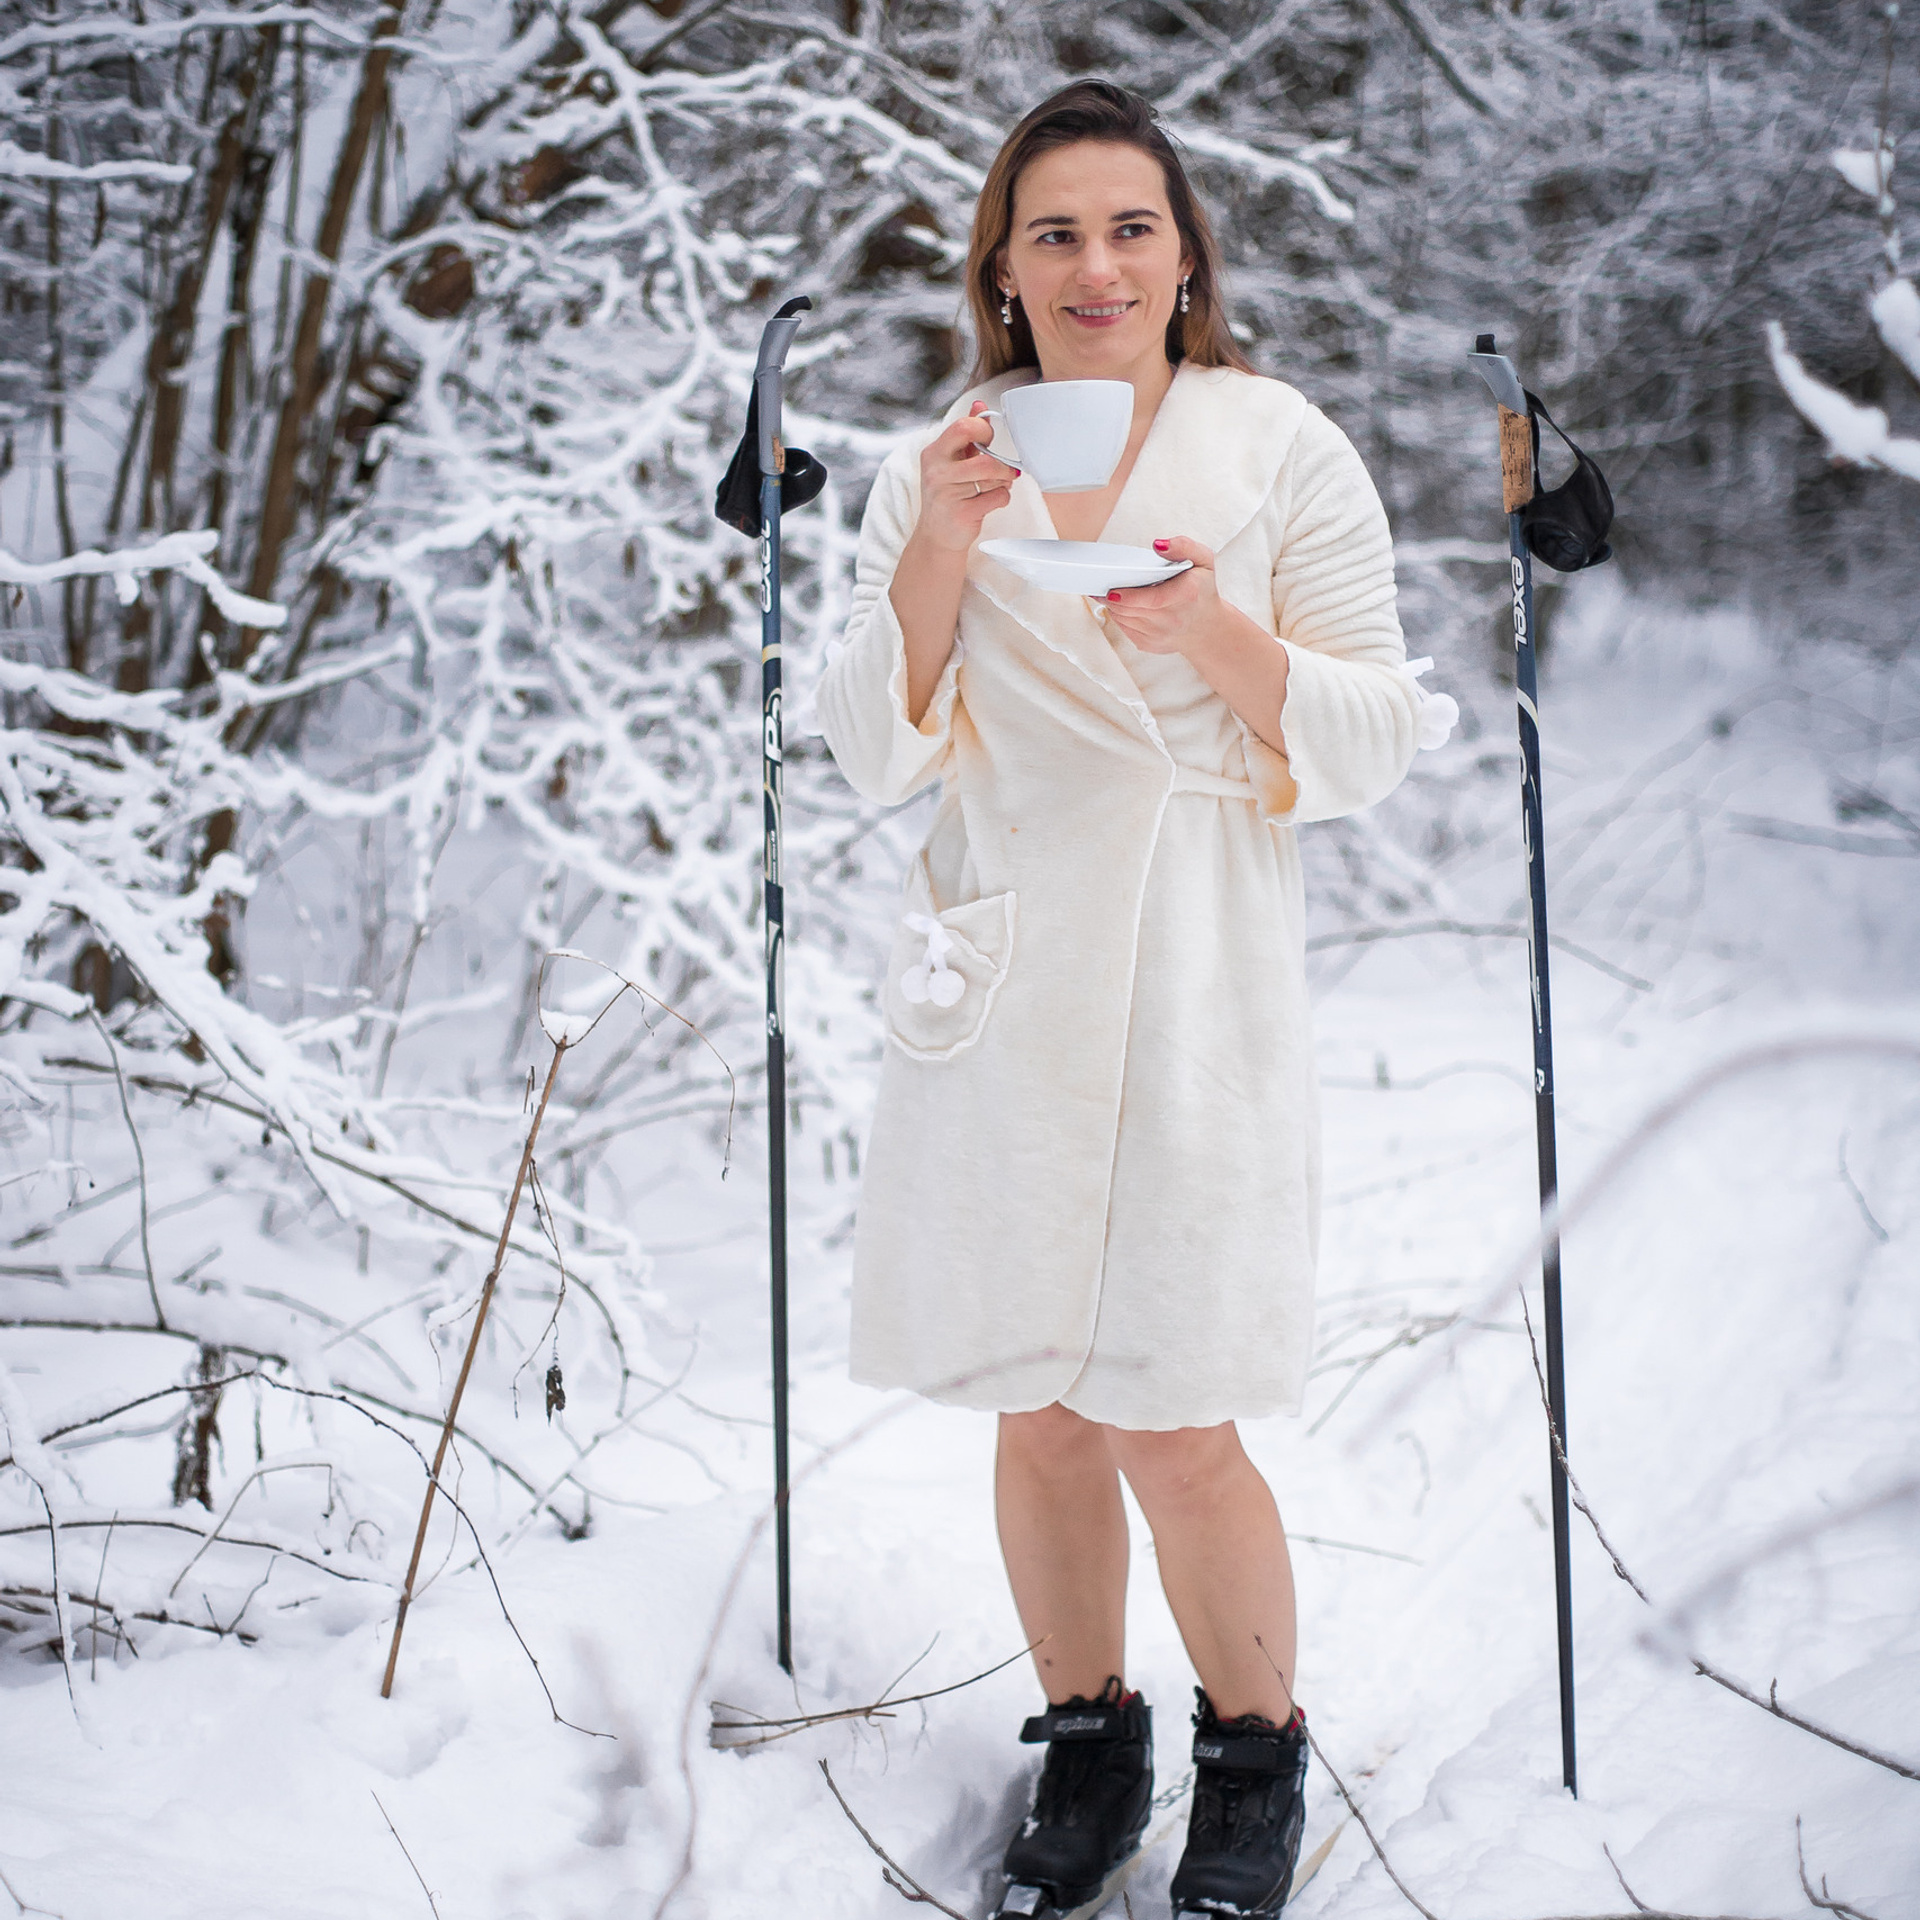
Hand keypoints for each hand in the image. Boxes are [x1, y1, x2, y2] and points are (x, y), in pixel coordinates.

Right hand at [910, 402, 1021, 554]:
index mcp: (934, 453)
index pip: (964, 427)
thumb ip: (966, 434)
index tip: (989, 441)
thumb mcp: (952, 462)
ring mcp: (947, 493)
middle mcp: (936, 471)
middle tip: (1004, 468)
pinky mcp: (962, 513)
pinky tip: (992, 501)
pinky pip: (998, 497)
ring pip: (994, 476)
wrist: (937, 536)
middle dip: (1001, 462)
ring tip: (998, 485)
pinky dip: (1002, 498)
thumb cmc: (947, 496)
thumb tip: (979, 406)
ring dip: (1003, 480)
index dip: (985, 431)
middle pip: (984, 456)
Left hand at [1104, 535, 1291, 753]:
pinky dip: (1119, 618)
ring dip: (1113, 606)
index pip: (1141, 597)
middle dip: (1112, 595)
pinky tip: (1118, 605)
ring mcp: (1157, 637)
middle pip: (1126, 608)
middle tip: (1101, 580)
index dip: (1120, 591)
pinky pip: (1125, 630)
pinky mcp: (1149, 646)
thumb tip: (1157, 545)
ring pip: (1122, 620)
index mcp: (1181, 600)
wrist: (1212, 631)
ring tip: (1107, 589)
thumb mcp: (1204, 562)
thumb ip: (1184, 548)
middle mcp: (1169, 621)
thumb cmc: (1205, 591)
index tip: (1108, 583)